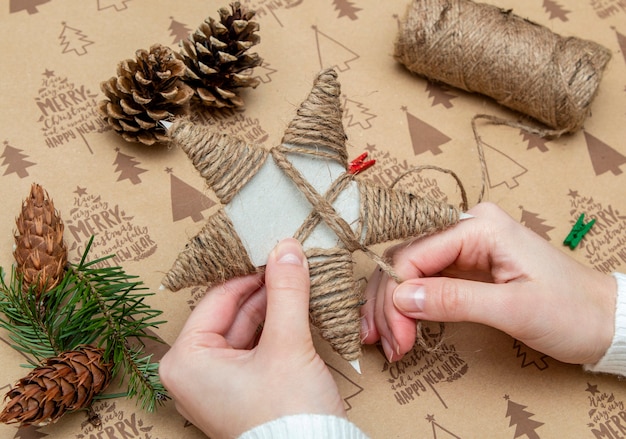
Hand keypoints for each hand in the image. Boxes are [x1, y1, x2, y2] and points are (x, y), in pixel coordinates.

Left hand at [159, 239, 344, 438]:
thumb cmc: (287, 415)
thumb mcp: (287, 344)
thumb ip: (286, 291)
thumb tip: (287, 247)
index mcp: (185, 360)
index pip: (218, 298)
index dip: (252, 273)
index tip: (279, 253)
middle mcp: (191, 373)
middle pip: (231, 313)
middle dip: (265, 291)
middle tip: (292, 265)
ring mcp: (213, 385)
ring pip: (243, 330)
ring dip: (272, 309)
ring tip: (297, 285)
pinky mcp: (236, 393)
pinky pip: (251, 349)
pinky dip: (273, 331)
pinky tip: (294, 313)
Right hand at [360, 202, 616, 364]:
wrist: (604, 319)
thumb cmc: (571, 311)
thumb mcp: (514, 309)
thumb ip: (455, 300)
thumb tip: (402, 298)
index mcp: (479, 227)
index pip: (415, 254)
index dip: (397, 297)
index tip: (397, 337)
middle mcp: (467, 228)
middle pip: (406, 260)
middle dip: (390, 303)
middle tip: (389, 343)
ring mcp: (466, 246)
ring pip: (409, 270)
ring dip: (393, 305)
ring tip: (389, 341)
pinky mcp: (467, 265)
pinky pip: (425, 279)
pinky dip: (408, 304)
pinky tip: (399, 326)